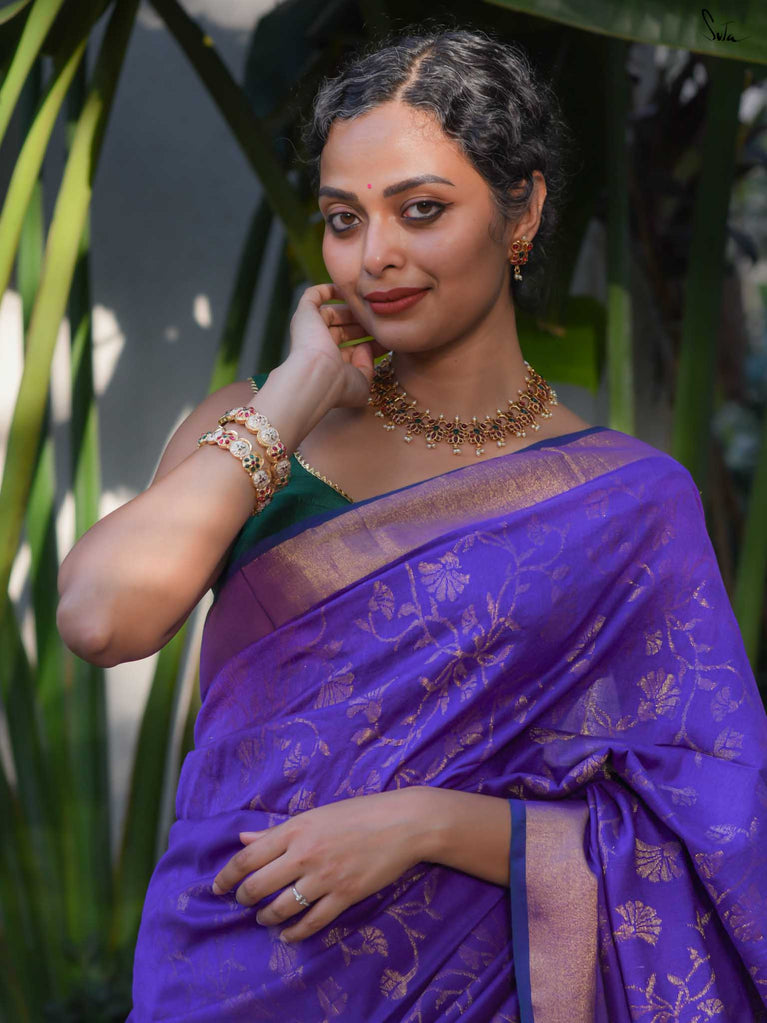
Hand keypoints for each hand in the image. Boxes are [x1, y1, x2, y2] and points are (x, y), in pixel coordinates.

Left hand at [211, 789, 426, 943]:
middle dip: (244, 898)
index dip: (227, 876)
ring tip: (264, 918)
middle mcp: (304, 854)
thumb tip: (242, 839)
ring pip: (281, 908)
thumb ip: (276, 831)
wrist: (402, 823)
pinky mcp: (345, 896)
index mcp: (295, 829)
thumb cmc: (358, 813)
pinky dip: (295, 933)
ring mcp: (325, 877)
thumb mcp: (315, 815)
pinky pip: (312, 922)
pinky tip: (287, 935)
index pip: (247, 858)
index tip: (218, 887)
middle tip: (243, 901)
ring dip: (266, 917)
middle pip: (258, 886)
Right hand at [288, 282, 389, 409]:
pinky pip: (314, 295)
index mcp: (332, 365)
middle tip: (382, 318)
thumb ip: (368, 366)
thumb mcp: (362, 382)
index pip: (353, 348)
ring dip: (352, 309)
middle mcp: (319, 347)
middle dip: (364, 324)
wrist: (318, 377)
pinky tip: (348, 288)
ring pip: (332, 312)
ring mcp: (310, 330)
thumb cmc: (340, 386)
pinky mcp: (304, 314)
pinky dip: (329, 289)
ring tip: (371, 304)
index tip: (388, 337)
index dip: (371, 342)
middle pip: (344, 328)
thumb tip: (367, 345)